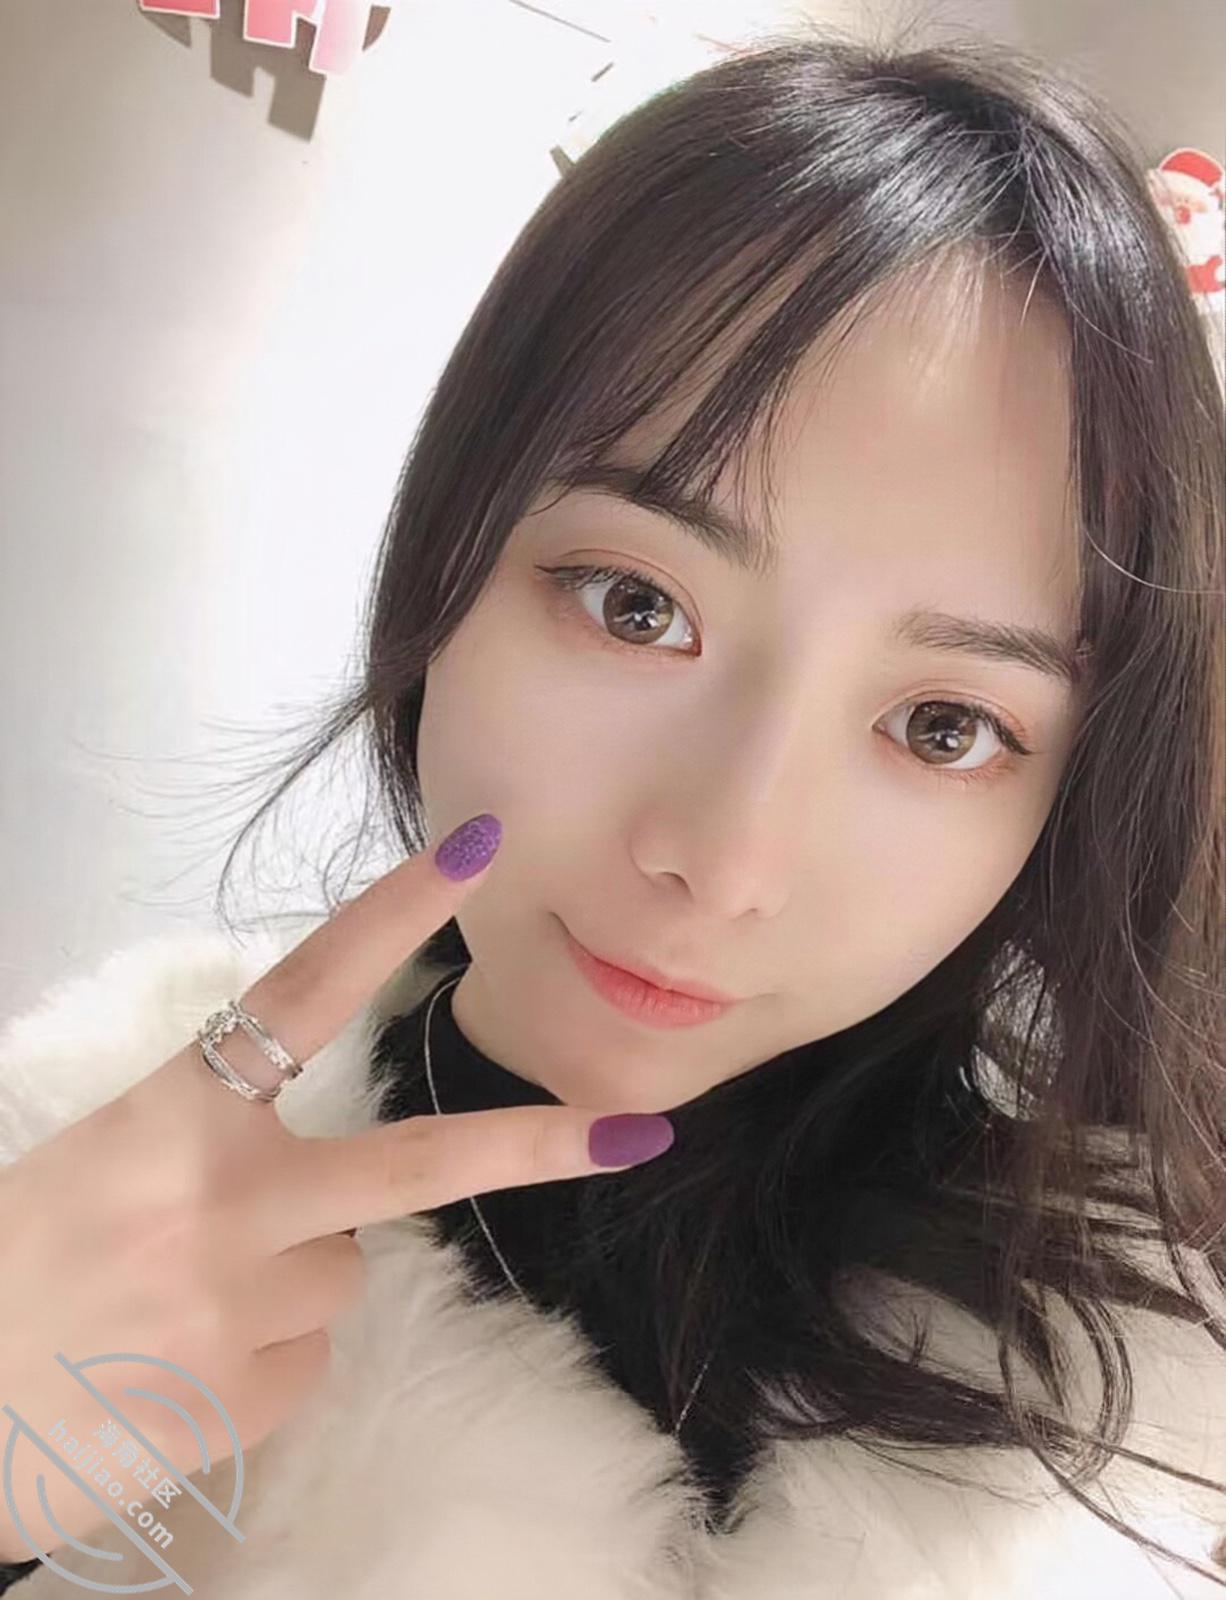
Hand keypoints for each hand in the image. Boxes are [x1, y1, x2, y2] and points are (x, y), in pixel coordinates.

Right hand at [0, 814, 673, 1562]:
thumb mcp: (90, 1170)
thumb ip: (207, 1155)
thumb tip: (317, 1208)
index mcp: (173, 1116)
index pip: (308, 988)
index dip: (398, 912)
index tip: (481, 851)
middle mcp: (227, 1201)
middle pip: (418, 1164)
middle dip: (537, 1145)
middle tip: (639, 1132)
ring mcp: (245, 1306)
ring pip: (340, 1273)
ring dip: (290, 1281)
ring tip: (177, 1306)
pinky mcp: (247, 1400)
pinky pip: (303, 1361)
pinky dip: (256, 1361)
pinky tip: (169, 1374)